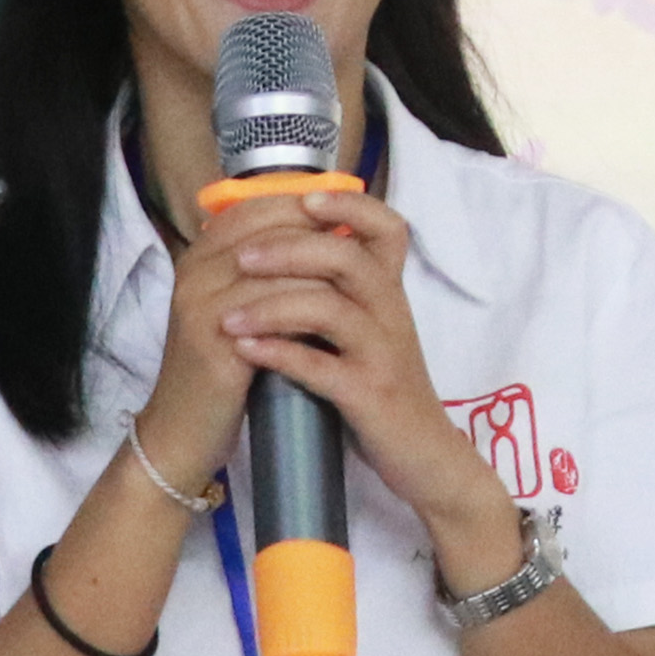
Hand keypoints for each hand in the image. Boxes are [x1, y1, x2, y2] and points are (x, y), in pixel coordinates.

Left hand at [190, 188, 514, 562]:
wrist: (425, 457)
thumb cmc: (384, 389)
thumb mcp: (372, 333)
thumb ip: (341, 295)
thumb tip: (283, 251)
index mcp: (391, 294)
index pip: (387, 230)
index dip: (348, 207)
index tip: (304, 198)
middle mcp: (392, 315)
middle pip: (345, 259)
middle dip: (287, 251)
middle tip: (240, 258)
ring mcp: (383, 355)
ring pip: (329, 309)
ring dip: (271, 305)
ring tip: (228, 314)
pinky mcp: (370, 395)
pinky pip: (321, 367)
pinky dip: (279, 354)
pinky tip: (246, 350)